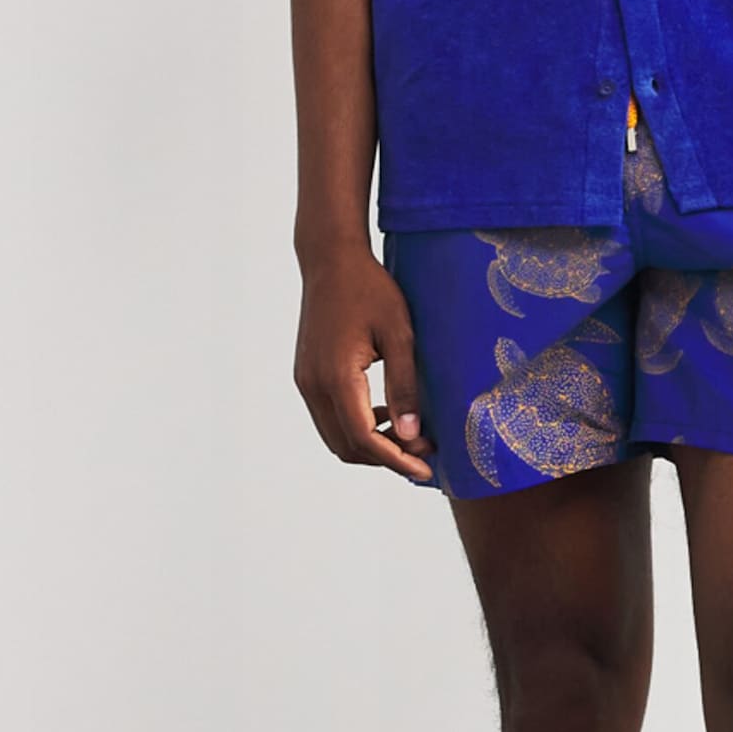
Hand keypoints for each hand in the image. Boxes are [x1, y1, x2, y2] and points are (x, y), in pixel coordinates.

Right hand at [293, 246, 436, 480]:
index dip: (396, 460)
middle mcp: (313, 386)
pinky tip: (386, 415)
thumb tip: (412, 435)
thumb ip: (405, 386)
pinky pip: (329, 418)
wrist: (331, 260)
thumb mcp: (400, 335)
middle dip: (386, 458)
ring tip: (410, 438)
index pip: (364, 439)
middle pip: (347, 446)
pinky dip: (356, 428)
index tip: (426, 470)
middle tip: (425, 453)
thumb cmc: (370, 290)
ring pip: (336, 437)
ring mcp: (306, 382)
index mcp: (337, 378)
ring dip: (371, 445)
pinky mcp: (306, 376)